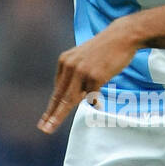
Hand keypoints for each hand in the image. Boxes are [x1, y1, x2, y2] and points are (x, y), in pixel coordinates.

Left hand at [38, 16, 141, 132]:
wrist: (121, 37)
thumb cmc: (104, 50)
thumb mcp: (82, 58)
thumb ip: (74, 74)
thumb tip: (71, 96)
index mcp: (64, 62)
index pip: (57, 90)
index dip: (51, 107)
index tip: (44, 121)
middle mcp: (70, 66)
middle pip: (60, 96)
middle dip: (51, 115)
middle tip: (43, 129)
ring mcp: (82, 71)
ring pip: (70, 99)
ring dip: (59, 115)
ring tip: (51, 127)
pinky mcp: (96, 75)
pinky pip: (92, 96)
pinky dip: (94, 103)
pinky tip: (98, 104)